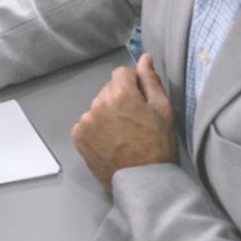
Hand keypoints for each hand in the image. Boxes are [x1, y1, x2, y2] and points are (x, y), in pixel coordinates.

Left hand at [71, 54, 177, 192]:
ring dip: (107, 115)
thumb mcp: (163, 110)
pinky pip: (87, 124)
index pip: (122, 73)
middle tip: (133, 122)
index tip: (141, 102)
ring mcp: (86, 120)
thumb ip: (151, 80)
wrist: (143, 182)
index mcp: (120, 92)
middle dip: (119, 100)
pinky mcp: (78, 136)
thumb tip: (145, 57)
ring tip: (122, 136)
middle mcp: (98, 102)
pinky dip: (96, 129)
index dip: (133, 85)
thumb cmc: (158, 145)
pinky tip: (110, 143)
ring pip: (97, 107)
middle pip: (108, 90)